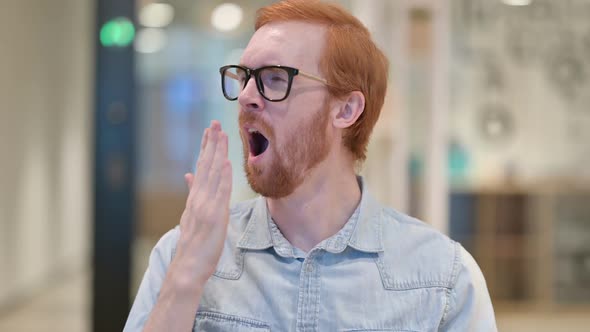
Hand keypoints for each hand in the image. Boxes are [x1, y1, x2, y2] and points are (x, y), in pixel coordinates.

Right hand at [174, 120, 232, 284]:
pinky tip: (226, 163)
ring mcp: (206, 206)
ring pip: (213, 174)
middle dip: (211, 143)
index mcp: (195, 196)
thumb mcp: (190, 214)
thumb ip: (192, 193)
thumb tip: (189, 175)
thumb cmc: (193, 242)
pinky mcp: (214, 216)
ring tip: (222, 135)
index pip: (201, 166)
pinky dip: (223, 177)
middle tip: (215, 123)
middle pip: (206, 165)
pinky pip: (220, 193)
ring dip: (218, 153)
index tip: (210, 130)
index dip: (206, 147)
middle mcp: (199, 197)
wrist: (189, 265)